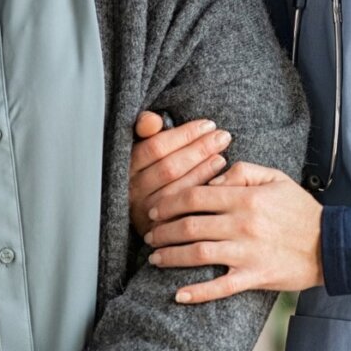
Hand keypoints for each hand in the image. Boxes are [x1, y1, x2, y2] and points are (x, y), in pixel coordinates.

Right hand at [128, 111, 231, 236]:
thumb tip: (153, 121)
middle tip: (223, 137)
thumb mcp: (145, 146)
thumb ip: (144, 128)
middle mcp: (132, 190)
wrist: (148, 212)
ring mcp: (145, 212)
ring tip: (222, 156)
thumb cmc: (151, 169)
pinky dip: (202, 192)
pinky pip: (184, 210)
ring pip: (177, 189)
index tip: (208, 125)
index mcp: (127, 166)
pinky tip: (218, 181)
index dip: (184, 135)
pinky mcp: (158, 230)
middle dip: (199, 149)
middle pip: (169, 168)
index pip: (156, 147)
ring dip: (203, 170)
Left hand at [144, 161, 323, 303]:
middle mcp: (242, 224)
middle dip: (162, 231)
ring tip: (155, 258)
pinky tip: (178, 294)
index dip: (169, 202)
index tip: (155, 209)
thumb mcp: (276, 178)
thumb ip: (243, 171)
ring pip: (197, 254)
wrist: (331, 244)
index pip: (195, 196)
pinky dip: (197, 293)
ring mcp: (247, 253)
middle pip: (189, 225)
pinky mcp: (254, 276)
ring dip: (171, 256)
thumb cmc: (302, 210)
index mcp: (245, 198)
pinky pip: (220, 287)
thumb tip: (213, 176)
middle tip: (149, 235)